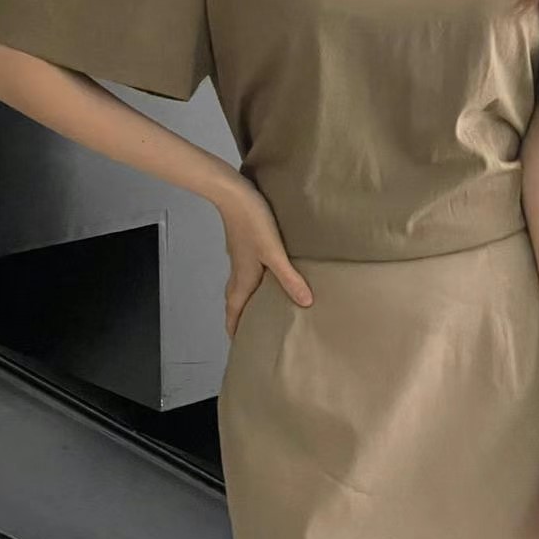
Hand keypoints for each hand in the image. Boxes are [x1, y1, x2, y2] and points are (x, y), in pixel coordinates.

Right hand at [218, 176, 313, 337]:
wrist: (233, 193)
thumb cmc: (251, 222)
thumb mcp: (274, 253)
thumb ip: (289, 279)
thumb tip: (305, 302)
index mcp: (242, 279)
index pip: (234, 311)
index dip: (235, 329)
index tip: (240, 344)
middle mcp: (238, 272)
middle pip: (235, 301)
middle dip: (241, 318)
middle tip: (252, 330)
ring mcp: (240, 257)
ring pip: (241, 286)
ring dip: (247, 299)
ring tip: (261, 308)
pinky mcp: (244, 245)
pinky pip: (247, 271)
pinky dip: (253, 282)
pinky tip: (266, 277)